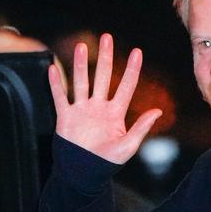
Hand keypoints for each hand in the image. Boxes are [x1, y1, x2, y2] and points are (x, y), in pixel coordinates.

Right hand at [49, 33, 162, 163]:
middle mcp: (99, 107)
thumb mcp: (128, 146)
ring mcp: (82, 110)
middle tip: (107, 37)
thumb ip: (141, 127)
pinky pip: (60, 97)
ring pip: (81, 82)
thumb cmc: (108, 163)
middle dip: (105, 57)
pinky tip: (53, 68)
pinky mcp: (66, 117)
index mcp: (115, 113)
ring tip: (80, 46)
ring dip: (80, 64)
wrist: (84, 174)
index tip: (137, 52)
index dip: (132, 70)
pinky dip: (56, 84)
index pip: (126, 87)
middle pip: (102, 77)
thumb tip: (158, 111)